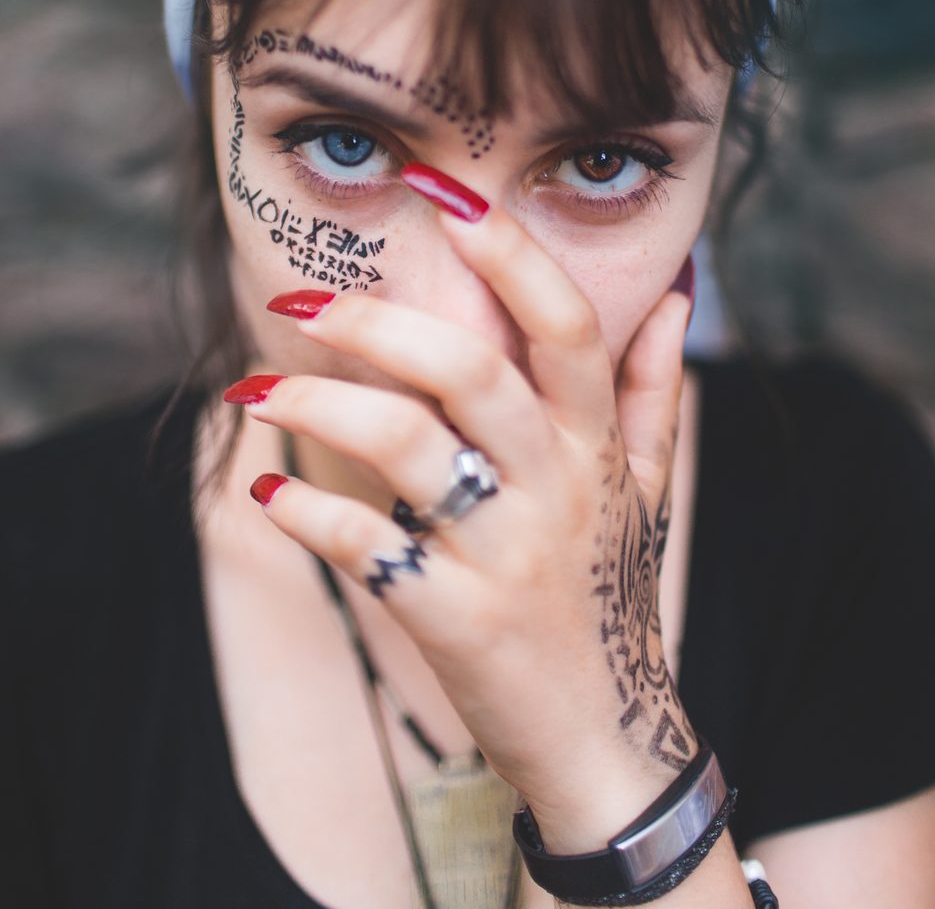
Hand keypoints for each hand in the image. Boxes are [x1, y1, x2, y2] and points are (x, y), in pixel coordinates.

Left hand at [225, 166, 694, 848]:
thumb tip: (679, 293)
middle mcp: (559, 487)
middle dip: (377, 323)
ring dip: (319, 406)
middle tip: (297, 297)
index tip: (445, 194)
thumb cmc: (613, 595)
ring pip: (408, 448)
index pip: (565, 325)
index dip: (510, 252)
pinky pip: (369, 549)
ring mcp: (508, 555)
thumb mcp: (650, 490)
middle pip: (470, 371)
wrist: (607, 740)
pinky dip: (305, 514)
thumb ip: (655, 388)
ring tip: (256, 391)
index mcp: (597, 446)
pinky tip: (264, 489)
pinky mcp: (457, 620)